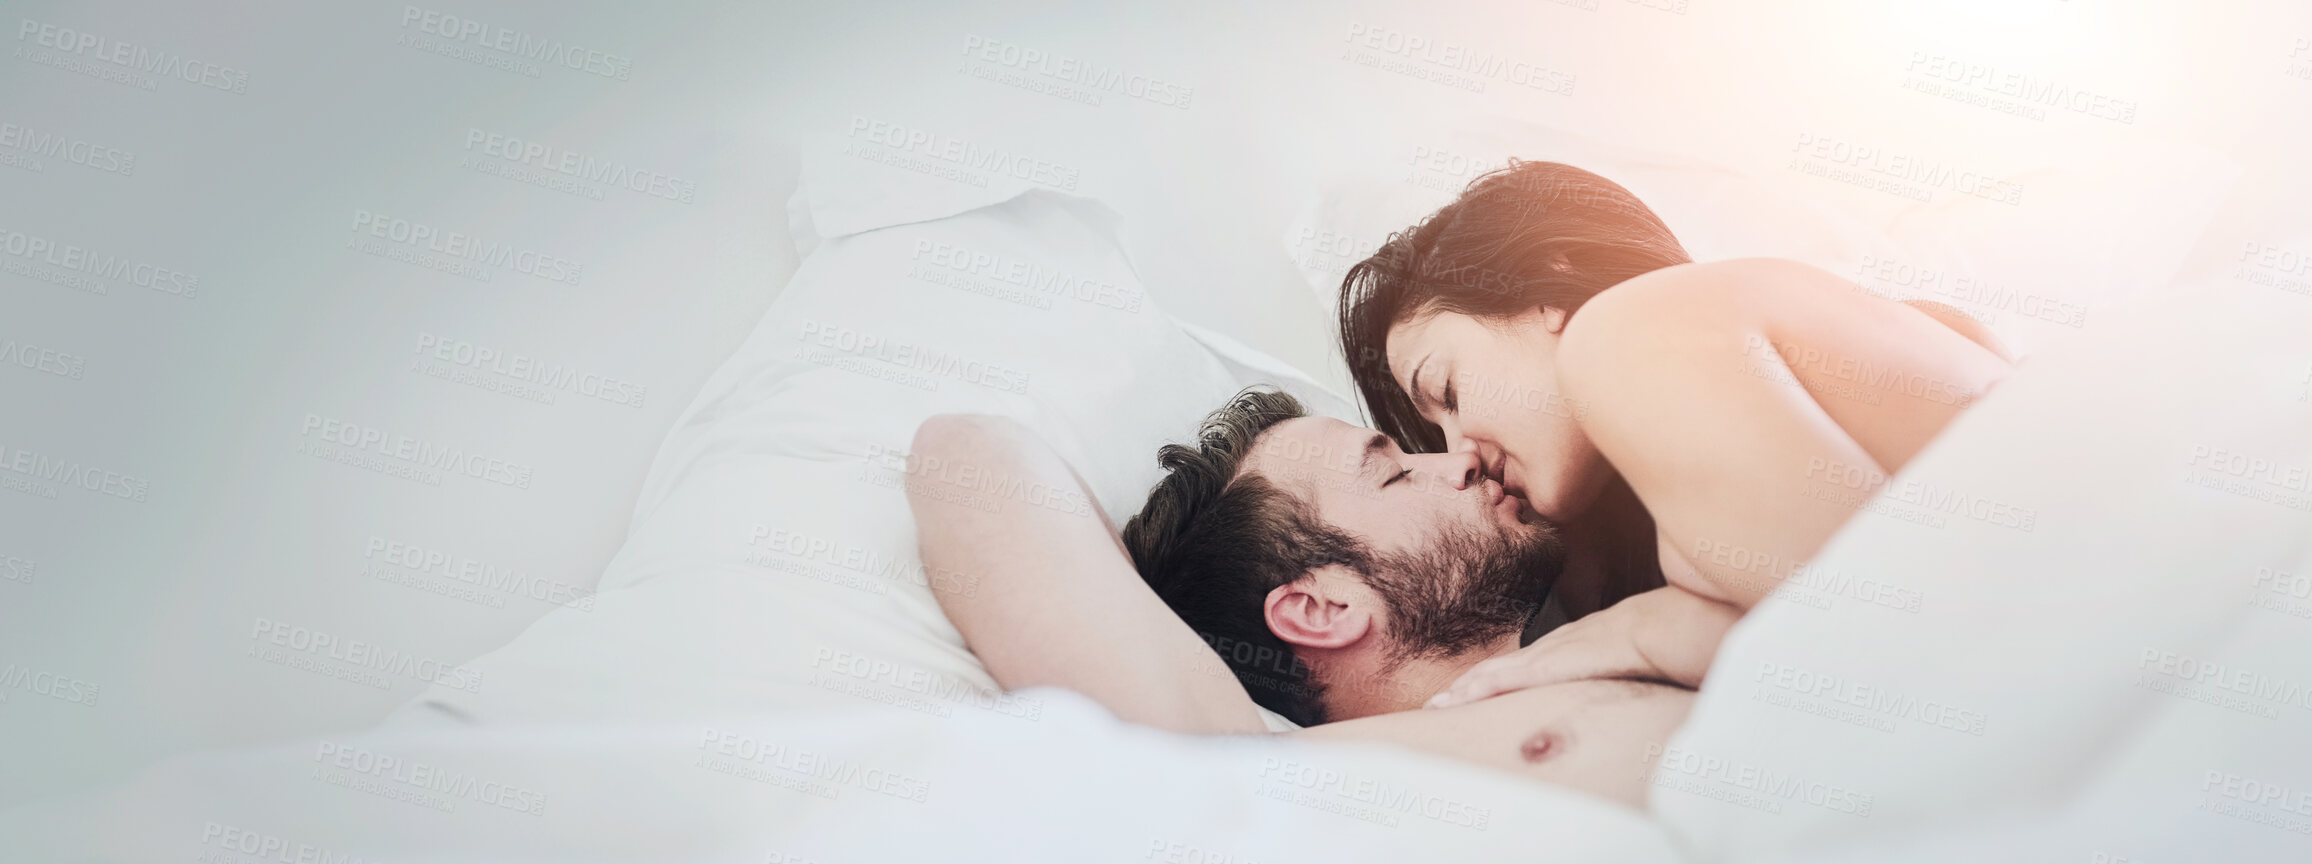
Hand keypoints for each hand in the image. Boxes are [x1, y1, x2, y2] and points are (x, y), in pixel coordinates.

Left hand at [1423, 586, 1738, 708]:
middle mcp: (1560, 645)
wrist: (1672, 626)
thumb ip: (1634, 672)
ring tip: (1439, 707)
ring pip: (1498, 674)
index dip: (1503, 677)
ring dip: (1466, 691)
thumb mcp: (1644, 659)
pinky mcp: (1552, 665)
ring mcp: (1553, 653)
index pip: (1534, 663)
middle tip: (1441, 703)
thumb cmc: (1668, 641)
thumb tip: (1641, 687)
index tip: (1479, 690)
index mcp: (1581, 643)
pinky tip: (1457, 702)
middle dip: (1472, 684)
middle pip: (1506, 667)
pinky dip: (1480, 691)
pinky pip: (1507, 680)